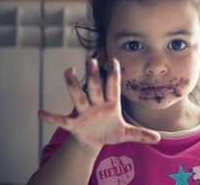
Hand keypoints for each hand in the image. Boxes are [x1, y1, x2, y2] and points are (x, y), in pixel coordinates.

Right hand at [39, 58, 159, 151]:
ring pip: (79, 97)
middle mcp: (97, 105)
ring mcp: (85, 113)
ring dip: (73, 86)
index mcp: (112, 105)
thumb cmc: (111, 132)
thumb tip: (158, 138)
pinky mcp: (75, 124)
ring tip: (68, 71)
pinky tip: (41, 113)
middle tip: (91, 60)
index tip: (114, 60)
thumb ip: (141, 134)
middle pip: (95, 88)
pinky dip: (52, 118)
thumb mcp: (127, 134)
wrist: (96, 141)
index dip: (114, 75)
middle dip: (94, 75)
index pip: (113, 87)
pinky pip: (63, 120)